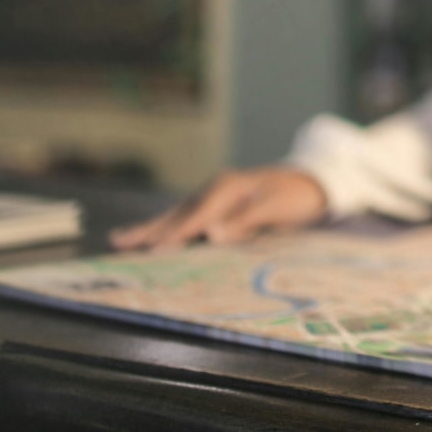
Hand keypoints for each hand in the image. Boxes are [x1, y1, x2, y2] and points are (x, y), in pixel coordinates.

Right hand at [109, 166, 327, 250]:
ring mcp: (214, 193)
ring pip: (177, 214)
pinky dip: (167, 224)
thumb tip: (213, 234)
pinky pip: (187, 215)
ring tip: (120, 239)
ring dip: (150, 227)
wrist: (314, 181)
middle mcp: (215, 189)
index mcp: (226, 189)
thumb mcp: (276, 208)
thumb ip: (246, 220)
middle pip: (177, 214)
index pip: (194, 218)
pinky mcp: (218, 201)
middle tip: (117, 243)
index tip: (150, 251)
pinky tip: (154, 232)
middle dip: (149, 230)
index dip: (172, 235)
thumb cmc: (297, 196)